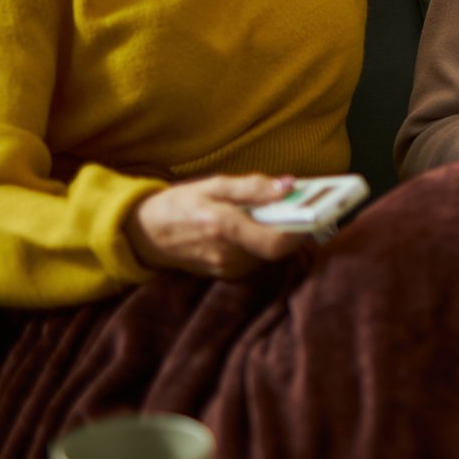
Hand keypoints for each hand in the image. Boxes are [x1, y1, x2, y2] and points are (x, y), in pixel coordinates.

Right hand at [124, 174, 309, 278]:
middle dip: (290, 227)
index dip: (301, 230)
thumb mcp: (213, 185)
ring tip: (271, 211)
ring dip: (274, 233)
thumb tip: (288, 186)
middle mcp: (226, 254)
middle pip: (276, 248)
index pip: (276, 242)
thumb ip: (252, 187)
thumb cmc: (178, 205)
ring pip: (266, 253)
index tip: (317, 212)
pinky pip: (254, 257)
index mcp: (222, 227)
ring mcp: (225, 267)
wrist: (142, 234)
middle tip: (299, 205)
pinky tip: (254, 224)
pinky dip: (260, 240)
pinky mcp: (224, 273)